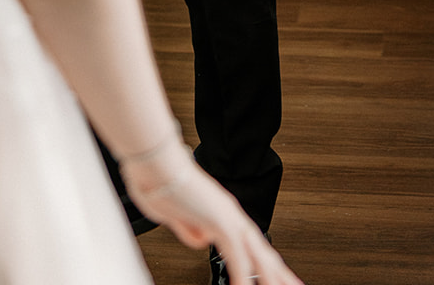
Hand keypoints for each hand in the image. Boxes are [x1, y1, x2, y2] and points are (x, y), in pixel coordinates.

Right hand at [121, 142, 302, 284]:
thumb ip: (190, 229)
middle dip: (280, 272)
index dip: (265, 261)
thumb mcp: (174, 216)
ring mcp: (227, 217)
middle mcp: (230, 213)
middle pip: (263, 250)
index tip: (275, 275)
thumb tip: (201, 240)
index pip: (251, 243)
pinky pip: (238, 257)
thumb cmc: (156, 181)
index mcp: (220, 211)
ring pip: (258, 255)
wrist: (153, 161)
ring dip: (271, 277)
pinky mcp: (220, 222)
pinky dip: (243, 276)